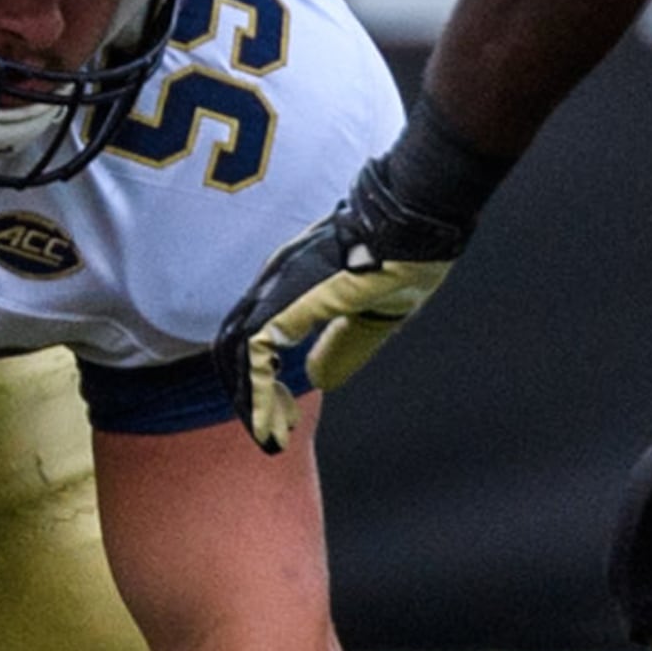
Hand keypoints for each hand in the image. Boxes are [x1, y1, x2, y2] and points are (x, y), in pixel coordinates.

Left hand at [216, 158, 470, 454]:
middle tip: (273, 431)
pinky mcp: (289, 298)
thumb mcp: (374, 313)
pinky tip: (273, 419)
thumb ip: (345, 344)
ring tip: (272, 434)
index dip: (259, 378)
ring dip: (251, 400)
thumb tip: (314, 379)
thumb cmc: (405, 252)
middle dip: (249, 396)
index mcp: (295, 284)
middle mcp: (277, 284)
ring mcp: (278, 289)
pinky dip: (258, 392)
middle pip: (236, 347)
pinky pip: (256, 352)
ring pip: (238, 353)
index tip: (281, 413)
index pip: (255, 336)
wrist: (415, 216)